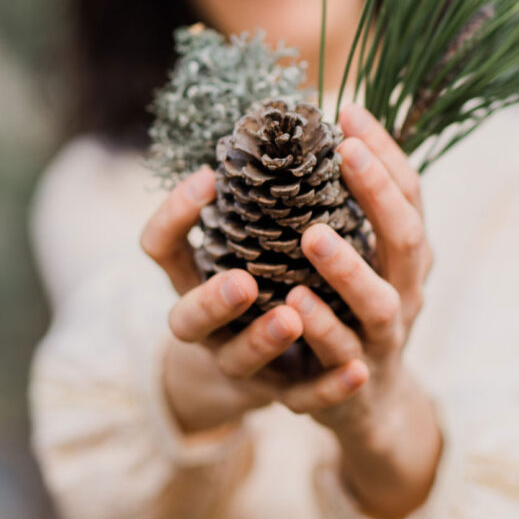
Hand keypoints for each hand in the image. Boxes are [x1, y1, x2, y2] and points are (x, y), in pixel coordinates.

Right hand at [139, 165, 371, 434]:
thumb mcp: (258, 239)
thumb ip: (268, 195)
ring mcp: (247, 364)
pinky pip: (306, 398)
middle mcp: (214, 324)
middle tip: (243, 278)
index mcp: (202, 275)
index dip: (174, 217)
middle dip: (213, 299)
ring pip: (241, 359)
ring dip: (264, 337)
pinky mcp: (290, 394)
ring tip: (293, 314)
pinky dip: (330, 386)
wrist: (285, 368)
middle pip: (189, 319)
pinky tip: (357, 369)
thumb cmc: (274, 279)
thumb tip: (315, 120)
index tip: (207, 177)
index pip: (161, 248)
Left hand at [283, 102, 433, 443]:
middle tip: (346, 153)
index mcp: (408, 256)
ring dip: (351, 269)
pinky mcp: (356, 382)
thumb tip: (330, 133)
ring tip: (312, 235)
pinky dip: (325, 334)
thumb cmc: (358, 313)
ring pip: (379, 303)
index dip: (387, 153)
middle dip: (380, 194)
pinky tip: (295, 306)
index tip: (351, 110)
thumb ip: (356, 210)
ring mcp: (385, 339)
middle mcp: (407, 291)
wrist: (371, 407)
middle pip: (407, 239)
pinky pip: (343, 361)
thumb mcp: (369, 259)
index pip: (410, 194)